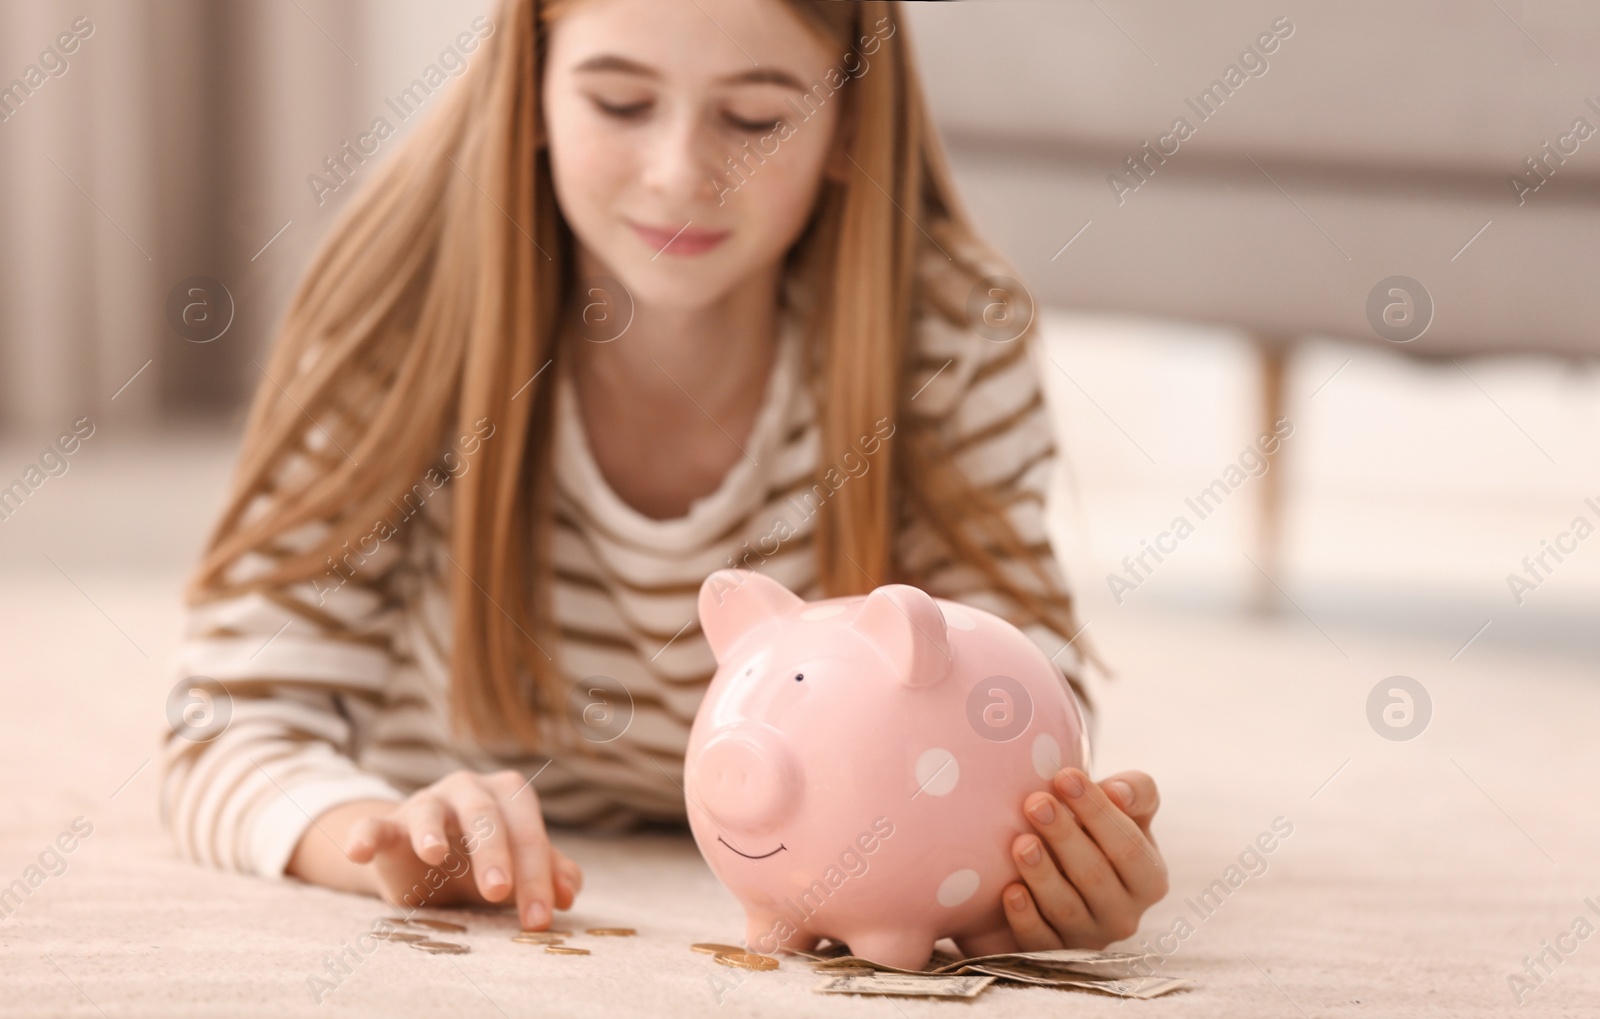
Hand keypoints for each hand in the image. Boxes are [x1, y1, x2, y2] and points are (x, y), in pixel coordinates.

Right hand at [327, 770, 581, 928]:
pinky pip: (374, 825)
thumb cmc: (482, 861)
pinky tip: (359, 852)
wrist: (426, 863)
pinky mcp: (389, 825)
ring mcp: (426, 803)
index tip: (538, 919)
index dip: (537, 876)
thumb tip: (570, 892)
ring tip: (435, 856)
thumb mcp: (516, 869)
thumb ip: (547, 874)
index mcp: (508, 796)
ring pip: (431, 811)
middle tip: (499, 894)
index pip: (528, 833)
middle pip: (486, 816)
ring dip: (432, 832)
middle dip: (495, 854)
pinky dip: (365, 835)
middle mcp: (468, 789)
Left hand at [1001, 768, 1166, 948]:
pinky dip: (1025, 918)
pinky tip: (1011, 891)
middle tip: (1035, 803)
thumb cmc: (1098, 830)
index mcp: (1150, 879)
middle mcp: (1125, 915)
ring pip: (1066, 909)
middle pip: (1095, 877)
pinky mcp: (1054, 953)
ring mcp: (1089, 938)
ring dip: (1043, 875)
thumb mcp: (1125, 809)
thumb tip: (1118, 792)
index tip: (1065, 777)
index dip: (1097, 812)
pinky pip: (1040, 941)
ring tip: (1021, 843)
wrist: (1065, 866)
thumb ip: (1135, 791)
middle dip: (1064, 837)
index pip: (1129, 848)